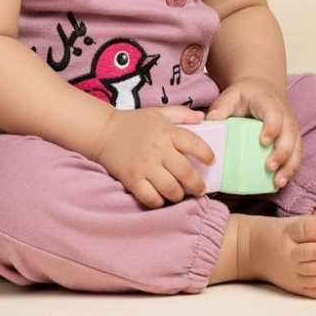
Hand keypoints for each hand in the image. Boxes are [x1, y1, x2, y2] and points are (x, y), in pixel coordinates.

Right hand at [94, 106, 216, 208]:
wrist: (104, 132)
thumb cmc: (134, 122)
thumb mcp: (159, 113)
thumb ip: (182, 114)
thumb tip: (202, 118)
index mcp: (167, 132)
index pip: (194, 144)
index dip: (206, 154)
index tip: (211, 161)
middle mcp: (158, 150)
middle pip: (185, 173)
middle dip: (197, 184)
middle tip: (200, 188)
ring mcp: (144, 166)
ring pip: (171, 189)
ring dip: (179, 195)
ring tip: (180, 193)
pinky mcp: (132, 180)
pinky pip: (151, 198)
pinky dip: (159, 202)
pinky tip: (161, 198)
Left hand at [204, 78, 301, 188]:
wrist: (263, 91)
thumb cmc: (245, 96)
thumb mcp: (231, 96)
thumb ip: (221, 107)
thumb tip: (210, 123)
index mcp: (269, 103)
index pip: (275, 114)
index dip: (272, 128)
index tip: (263, 141)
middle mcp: (286, 116)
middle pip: (290, 135)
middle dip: (282, 153)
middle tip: (269, 167)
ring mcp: (292, 129)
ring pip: (297, 148)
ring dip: (289, 166)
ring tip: (278, 182)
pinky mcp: (293, 140)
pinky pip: (296, 156)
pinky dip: (291, 170)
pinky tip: (279, 183)